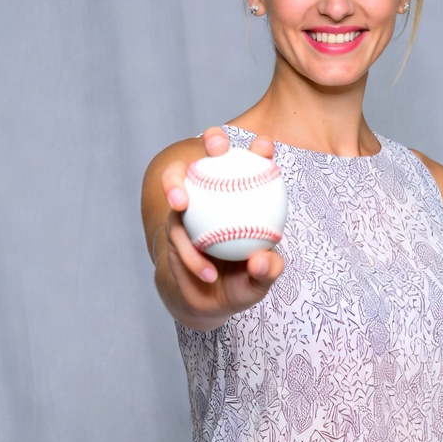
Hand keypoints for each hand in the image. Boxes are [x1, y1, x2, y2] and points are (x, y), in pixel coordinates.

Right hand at [155, 127, 284, 328]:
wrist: (211, 300)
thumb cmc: (243, 281)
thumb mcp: (262, 280)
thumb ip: (267, 270)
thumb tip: (261, 260)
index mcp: (244, 198)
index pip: (254, 168)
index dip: (259, 150)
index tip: (265, 147)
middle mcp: (215, 196)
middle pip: (211, 159)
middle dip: (214, 140)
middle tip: (217, 148)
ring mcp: (191, 210)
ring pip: (179, 188)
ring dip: (175, 187)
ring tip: (180, 202)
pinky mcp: (174, 230)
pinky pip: (179, 237)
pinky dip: (193, 256)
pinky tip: (208, 271)